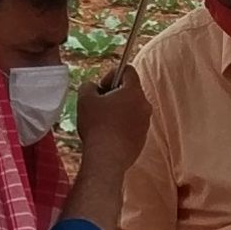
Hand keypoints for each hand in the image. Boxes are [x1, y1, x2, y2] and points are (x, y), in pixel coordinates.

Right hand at [69, 64, 150, 188]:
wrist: (107, 159)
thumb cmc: (97, 126)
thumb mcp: (85, 98)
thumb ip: (89, 85)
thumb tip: (93, 87)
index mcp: (134, 92)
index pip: (128, 70)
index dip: (112, 74)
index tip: (102, 88)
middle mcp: (144, 105)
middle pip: (130, 90)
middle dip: (114, 94)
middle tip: (100, 105)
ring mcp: (145, 123)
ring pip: (132, 109)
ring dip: (118, 110)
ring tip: (102, 122)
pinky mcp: (142, 138)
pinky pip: (132, 125)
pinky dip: (121, 126)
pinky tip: (108, 135)